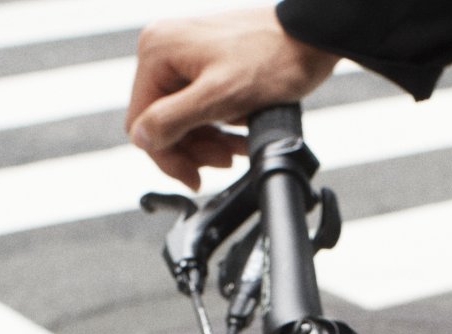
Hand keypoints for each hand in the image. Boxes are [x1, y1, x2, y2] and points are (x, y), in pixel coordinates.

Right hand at [128, 8, 339, 189]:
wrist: (310, 38)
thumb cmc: (272, 59)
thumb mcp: (218, 98)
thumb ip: (172, 120)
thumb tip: (142, 140)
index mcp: (157, 52)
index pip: (141, 122)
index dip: (167, 157)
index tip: (194, 177)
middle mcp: (164, 49)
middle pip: (161, 121)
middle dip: (193, 148)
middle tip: (222, 162)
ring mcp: (184, 55)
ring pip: (181, 117)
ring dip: (208, 141)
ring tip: (236, 151)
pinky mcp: (204, 62)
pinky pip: (199, 105)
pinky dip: (217, 126)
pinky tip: (238, 136)